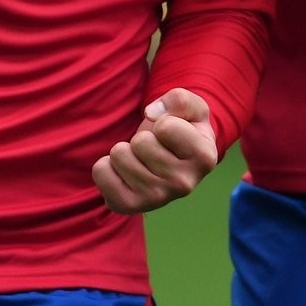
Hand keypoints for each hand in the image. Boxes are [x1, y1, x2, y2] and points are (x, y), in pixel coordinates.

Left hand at [92, 88, 219, 213]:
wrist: (167, 163)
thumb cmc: (182, 129)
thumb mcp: (191, 107)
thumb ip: (180, 99)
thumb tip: (151, 113)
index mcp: (204, 159)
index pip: (165, 127)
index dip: (163, 121)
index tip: (170, 134)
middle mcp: (184, 185)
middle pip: (140, 141)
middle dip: (143, 137)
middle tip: (154, 148)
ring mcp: (156, 199)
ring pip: (119, 155)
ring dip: (126, 150)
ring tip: (141, 159)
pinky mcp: (128, 205)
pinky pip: (100, 172)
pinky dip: (106, 165)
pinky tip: (124, 172)